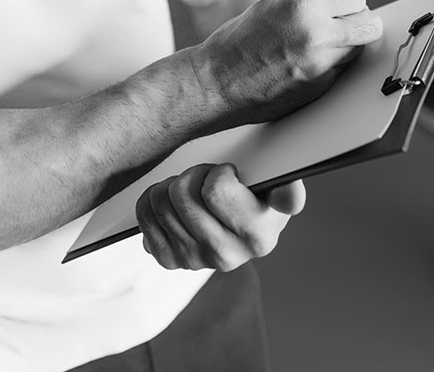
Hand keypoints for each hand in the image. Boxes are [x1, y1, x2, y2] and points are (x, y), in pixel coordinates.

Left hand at [136, 163, 304, 270]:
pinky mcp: (170, 260)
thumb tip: (288, 193)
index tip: (230, 172)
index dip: (220, 175)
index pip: (218, 192)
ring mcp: (196, 261)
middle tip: (209, 178)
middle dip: (196, 174)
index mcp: (260, 235)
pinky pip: (145, 215)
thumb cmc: (258, 201)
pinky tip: (174, 204)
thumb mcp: (279, 191)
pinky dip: (153, 200)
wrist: (239, 230)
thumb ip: (286, 189)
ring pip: (162, 200)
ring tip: (194, 191)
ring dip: (174, 185)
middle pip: (184, 193)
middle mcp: (228, 256)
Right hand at [190, 0, 382, 126]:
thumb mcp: (272, 6)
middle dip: (361, 21)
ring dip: (348, 43)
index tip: (343, 4)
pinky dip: (331, 64)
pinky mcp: (320, 88)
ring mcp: (321, 64)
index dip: (348, 0)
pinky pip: (341, 70)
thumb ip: (309, 4)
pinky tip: (307, 62)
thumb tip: (339, 7)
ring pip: (359, 49)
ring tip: (322, 43)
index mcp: (303, 4)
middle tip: (347, 23)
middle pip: (370, 24)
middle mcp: (318, 33)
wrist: (216, 83)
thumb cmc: (237, 42)